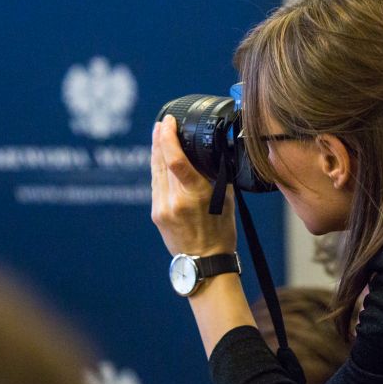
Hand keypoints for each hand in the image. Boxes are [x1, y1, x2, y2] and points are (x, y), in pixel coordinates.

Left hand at [150, 115, 237, 255]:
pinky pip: (156, 185)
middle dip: (159, 139)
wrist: (204, 261)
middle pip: (161, 161)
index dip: (168, 137)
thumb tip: (210, 152)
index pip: (175, 159)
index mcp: (195, 195)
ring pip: (155, 171)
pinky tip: (160, 160)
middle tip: (162, 123)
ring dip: (156, 151)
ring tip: (159, 135)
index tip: (169, 122)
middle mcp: (175, 200)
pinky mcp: (156, 213)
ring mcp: (162, 207)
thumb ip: (216, 175)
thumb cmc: (220, 231)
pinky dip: (158, 169)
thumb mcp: (226, 200)